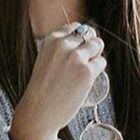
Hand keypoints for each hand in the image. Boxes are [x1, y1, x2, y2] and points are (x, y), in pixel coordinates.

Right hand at [16, 21, 105, 136]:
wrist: (38, 112)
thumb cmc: (42, 90)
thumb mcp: (45, 60)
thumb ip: (59, 50)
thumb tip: (84, 43)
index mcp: (51, 39)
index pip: (76, 27)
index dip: (81, 39)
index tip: (79, 50)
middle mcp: (63, 45)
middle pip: (89, 35)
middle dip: (90, 48)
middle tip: (83, 64)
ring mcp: (76, 57)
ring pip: (98, 45)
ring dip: (96, 57)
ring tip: (84, 72)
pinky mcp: (86, 72)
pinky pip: (101, 63)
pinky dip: (97, 71)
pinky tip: (86, 81)